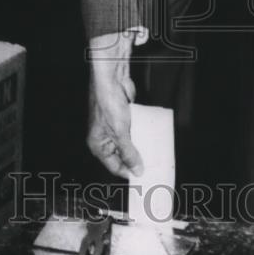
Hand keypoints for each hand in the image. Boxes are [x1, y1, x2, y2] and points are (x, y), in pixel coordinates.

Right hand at [87, 29, 147, 178]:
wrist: (112, 79)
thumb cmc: (108, 103)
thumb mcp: (120, 133)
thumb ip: (128, 153)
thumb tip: (136, 170)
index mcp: (98, 145)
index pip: (115, 166)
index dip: (129, 172)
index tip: (144, 176)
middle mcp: (105, 138)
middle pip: (123, 156)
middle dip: (137, 159)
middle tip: (152, 165)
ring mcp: (115, 127)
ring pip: (130, 143)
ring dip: (141, 146)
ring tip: (155, 153)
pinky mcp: (124, 118)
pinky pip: (135, 130)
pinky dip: (142, 133)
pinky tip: (152, 138)